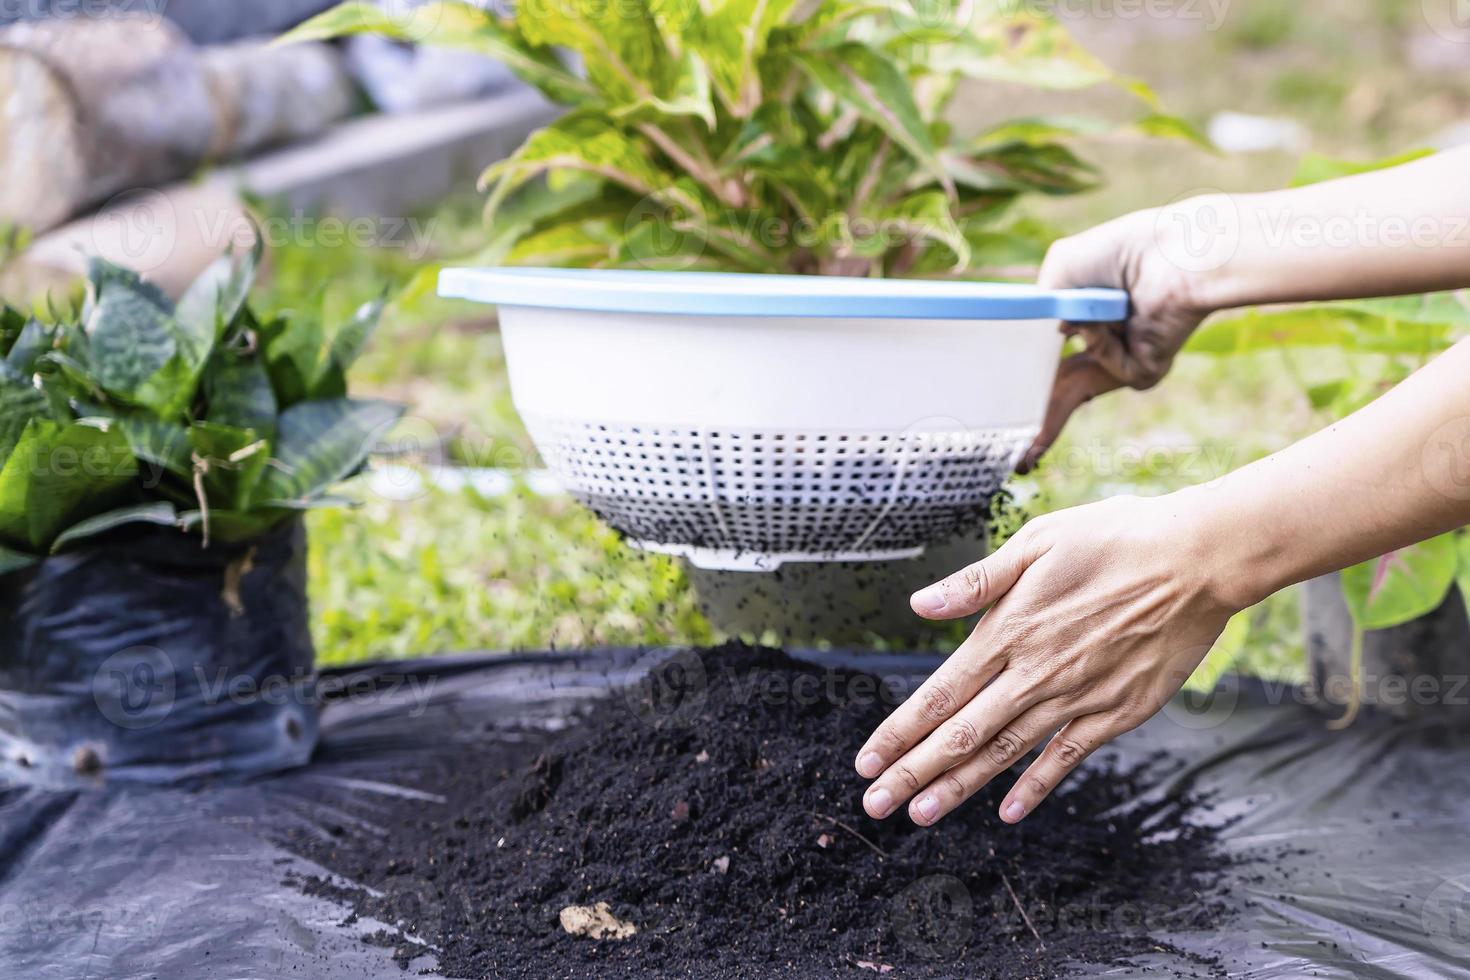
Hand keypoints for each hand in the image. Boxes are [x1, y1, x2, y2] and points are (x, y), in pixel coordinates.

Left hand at [853, 492, 1246, 825]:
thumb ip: (977, 582)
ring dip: (959, 787)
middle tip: (876, 803)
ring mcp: (1077, 697)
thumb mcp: (1037, 541)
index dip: (899, 731)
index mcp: (1009, 630)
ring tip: (920, 815)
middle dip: (913, 773)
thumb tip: (919, 605)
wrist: (1198, 559)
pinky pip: (1067, 758)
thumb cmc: (1115, 538)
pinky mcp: (1118, 712)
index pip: (940, 694)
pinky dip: (1035, 787)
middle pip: (962, 734)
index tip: (867, 760)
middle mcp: (1035, 672)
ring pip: (1006, 753)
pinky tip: (1008, 812)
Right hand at [1021, 206, 1216, 472]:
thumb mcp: (1060, 273)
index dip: (1026, 383)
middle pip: (1061, 393)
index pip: (1048, 361)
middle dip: (1036, 425)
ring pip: (1075, 396)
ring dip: (1048, 425)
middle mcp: (1103, 346)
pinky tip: (1113, 318)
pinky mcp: (1143, 373)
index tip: (1003, 408)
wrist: (1168, 255)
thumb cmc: (1118, 254)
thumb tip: (1050, 339)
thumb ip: (1039, 308)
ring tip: (1022, 458)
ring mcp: (1122, 362)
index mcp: (1082, 323)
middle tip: (1015, 460)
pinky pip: (1105, 366)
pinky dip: (1100, 339)